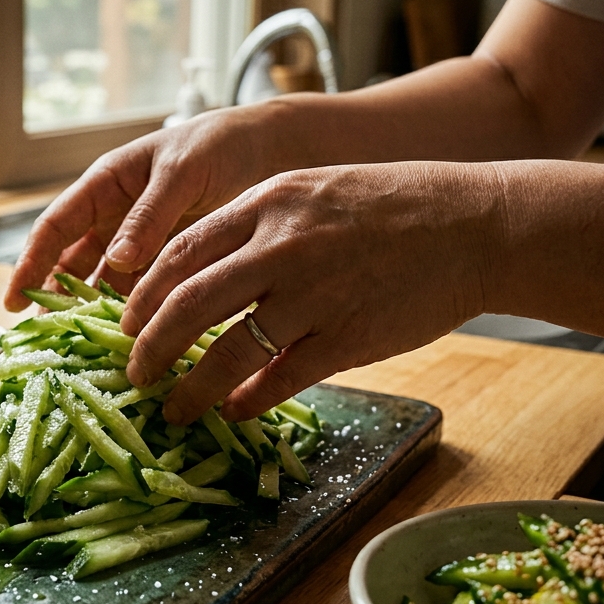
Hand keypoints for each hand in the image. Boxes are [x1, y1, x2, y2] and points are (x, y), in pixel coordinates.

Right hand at [4, 104, 287, 311]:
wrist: (268, 147)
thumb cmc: (218, 145)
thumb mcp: (182, 174)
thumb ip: (150, 216)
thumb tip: (117, 261)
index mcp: (106, 184)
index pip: (56, 227)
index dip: (31, 263)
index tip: (15, 300)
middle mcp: (115, 214)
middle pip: (72, 261)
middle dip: (55, 296)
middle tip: (44, 336)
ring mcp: (138, 239)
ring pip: (103, 280)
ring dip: (93, 309)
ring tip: (84, 345)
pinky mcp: (166, 257)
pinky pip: (139, 289)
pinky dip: (132, 312)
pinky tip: (131, 338)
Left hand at [121, 161, 503, 424]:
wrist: (476, 225)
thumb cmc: (395, 206)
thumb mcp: (314, 191)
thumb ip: (257, 227)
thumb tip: (203, 272)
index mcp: (267, 205)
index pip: (180, 253)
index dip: (143, 296)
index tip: (126, 324)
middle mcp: (280, 248)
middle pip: (187, 304)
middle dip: (148, 346)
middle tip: (134, 374)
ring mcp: (313, 294)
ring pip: (226, 350)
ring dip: (191, 387)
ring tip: (173, 408)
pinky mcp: (347, 337)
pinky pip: (280, 378)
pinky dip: (249, 400)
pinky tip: (235, 412)